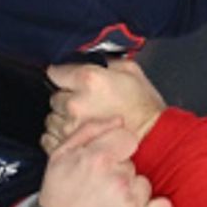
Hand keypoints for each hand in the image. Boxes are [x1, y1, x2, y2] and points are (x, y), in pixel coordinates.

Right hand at [36, 118, 171, 206]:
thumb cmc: (58, 202)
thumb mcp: (60, 157)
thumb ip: (90, 131)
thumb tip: (118, 120)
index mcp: (97, 159)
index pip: (128, 138)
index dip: (116, 150)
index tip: (105, 164)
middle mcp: (117, 180)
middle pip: (133, 165)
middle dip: (119, 175)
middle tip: (99, 192)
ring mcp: (131, 205)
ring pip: (144, 186)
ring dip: (131, 195)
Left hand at [44, 59, 166, 152]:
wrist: (155, 138)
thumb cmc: (146, 107)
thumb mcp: (132, 71)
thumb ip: (107, 62)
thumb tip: (95, 59)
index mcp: (89, 79)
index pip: (56, 72)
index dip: (63, 75)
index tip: (68, 78)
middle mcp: (75, 102)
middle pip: (54, 97)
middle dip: (66, 98)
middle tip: (83, 102)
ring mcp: (71, 127)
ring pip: (52, 119)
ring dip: (63, 119)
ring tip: (83, 121)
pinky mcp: (71, 146)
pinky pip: (51, 138)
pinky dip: (61, 136)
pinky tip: (77, 134)